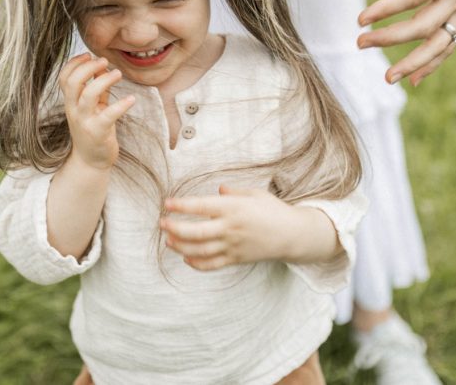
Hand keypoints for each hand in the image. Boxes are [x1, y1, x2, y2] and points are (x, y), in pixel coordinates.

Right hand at [59, 54, 135, 169]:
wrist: (91, 161)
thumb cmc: (93, 130)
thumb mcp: (92, 107)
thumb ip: (96, 88)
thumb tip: (102, 66)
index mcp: (71, 102)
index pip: (64, 77)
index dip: (74, 63)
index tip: (89, 55)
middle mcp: (74, 110)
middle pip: (73, 82)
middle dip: (88, 67)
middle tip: (105, 61)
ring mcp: (85, 121)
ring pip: (88, 95)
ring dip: (104, 80)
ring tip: (118, 73)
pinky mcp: (98, 132)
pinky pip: (109, 115)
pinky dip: (121, 105)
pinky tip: (132, 99)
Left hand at [161, 185, 331, 270]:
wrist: (292, 235)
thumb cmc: (273, 210)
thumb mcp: (255, 194)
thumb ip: (234, 193)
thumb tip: (217, 190)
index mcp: (234, 208)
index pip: (201, 206)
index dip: (181, 206)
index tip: (167, 203)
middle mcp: (230, 228)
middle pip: (195, 232)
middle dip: (174, 228)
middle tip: (162, 223)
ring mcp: (232, 246)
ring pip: (199, 250)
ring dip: (180, 246)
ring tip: (168, 241)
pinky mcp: (236, 259)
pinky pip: (212, 264)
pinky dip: (196, 263)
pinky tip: (186, 257)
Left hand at [357, 0, 455, 85]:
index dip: (388, 7)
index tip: (362, 18)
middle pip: (425, 24)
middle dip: (391, 37)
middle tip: (360, 43)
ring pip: (440, 43)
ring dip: (413, 62)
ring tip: (387, 77)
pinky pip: (452, 44)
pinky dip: (433, 64)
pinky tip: (413, 80)